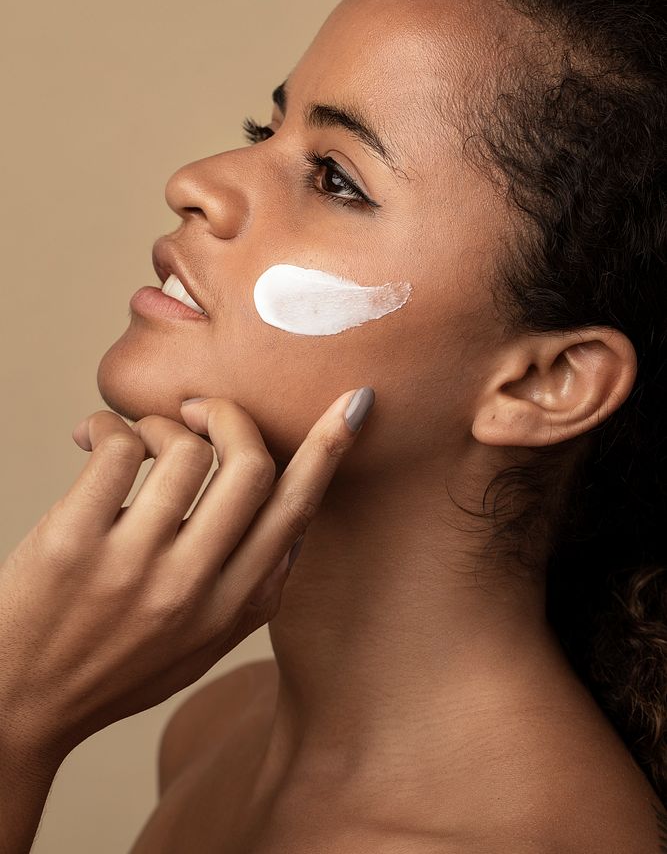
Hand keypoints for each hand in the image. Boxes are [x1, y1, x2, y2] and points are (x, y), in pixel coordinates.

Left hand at [0, 387, 373, 766]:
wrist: (15, 708)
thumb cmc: (110, 670)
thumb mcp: (199, 648)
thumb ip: (252, 594)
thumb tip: (296, 529)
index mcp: (230, 610)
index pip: (296, 513)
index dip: (330, 450)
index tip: (355, 402)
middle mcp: (192, 589)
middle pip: (251, 466)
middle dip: (230, 415)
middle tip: (198, 408)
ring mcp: (133, 567)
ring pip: (184, 449)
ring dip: (161, 423)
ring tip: (135, 438)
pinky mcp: (73, 544)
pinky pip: (118, 450)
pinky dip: (111, 426)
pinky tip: (93, 439)